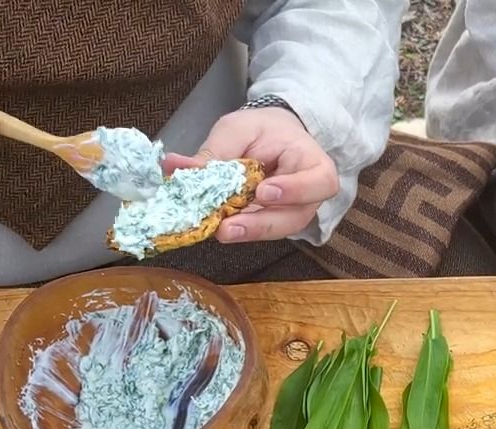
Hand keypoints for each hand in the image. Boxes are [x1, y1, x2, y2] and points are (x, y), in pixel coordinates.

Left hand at [163, 107, 338, 242]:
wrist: (271, 139)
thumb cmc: (263, 131)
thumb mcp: (240, 130)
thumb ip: (215, 151)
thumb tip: (175, 165)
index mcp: (313, 163)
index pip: (320, 181)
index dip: (296, 190)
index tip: (263, 191)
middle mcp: (309, 196)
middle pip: (295, 217)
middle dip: (260, 224)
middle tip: (228, 228)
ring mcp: (291, 213)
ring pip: (276, 230)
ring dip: (247, 232)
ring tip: (219, 231)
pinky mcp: (270, 223)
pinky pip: (258, 230)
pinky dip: (238, 230)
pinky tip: (216, 227)